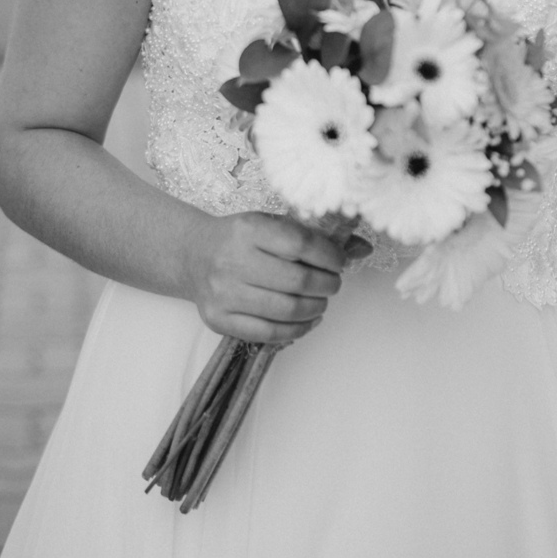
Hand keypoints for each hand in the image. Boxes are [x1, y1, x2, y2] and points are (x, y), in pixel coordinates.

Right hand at [183, 211, 346, 343]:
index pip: (300, 244)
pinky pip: (268, 333)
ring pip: (286, 310)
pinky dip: (297, 330)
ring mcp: (223, 293)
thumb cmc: (240, 238)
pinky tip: (307, 319)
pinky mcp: (218, 319)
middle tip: (333, 283)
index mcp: (248, 228)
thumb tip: (363, 249)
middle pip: (297, 281)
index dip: (329, 256)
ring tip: (321, 301)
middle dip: (327, 285)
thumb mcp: (272, 224)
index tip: (340, 261)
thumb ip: (314, 235)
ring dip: (316, 308)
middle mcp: (232, 260)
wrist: (193, 254)